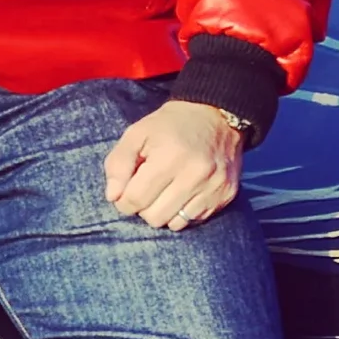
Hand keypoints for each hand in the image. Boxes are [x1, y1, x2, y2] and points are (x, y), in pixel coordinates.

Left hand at [106, 100, 243, 230]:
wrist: (218, 115)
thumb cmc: (171, 126)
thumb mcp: (137, 133)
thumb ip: (118, 164)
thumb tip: (113, 196)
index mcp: (170, 156)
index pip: (136, 199)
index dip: (124, 201)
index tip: (126, 192)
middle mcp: (196, 174)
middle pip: (155, 217)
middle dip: (144, 208)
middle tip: (147, 190)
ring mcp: (214, 187)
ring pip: (175, 224)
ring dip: (164, 212)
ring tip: (165, 192)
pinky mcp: (226, 195)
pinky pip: (195, 220)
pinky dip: (184, 212)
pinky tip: (184, 193)